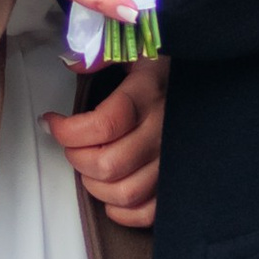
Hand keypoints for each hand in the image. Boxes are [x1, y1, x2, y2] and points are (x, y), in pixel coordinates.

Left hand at [44, 60, 165, 228]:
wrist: (207, 84)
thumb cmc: (163, 68)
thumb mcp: (135, 47)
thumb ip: (103, 52)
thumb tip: (73, 63)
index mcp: (149, 94)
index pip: (104, 124)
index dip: (67, 131)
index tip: (50, 123)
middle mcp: (164, 130)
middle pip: (109, 165)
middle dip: (77, 157)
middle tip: (71, 145)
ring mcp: (174, 161)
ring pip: (125, 193)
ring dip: (95, 185)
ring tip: (89, 165)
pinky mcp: (178, 182)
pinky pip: (148, 212)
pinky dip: (121, 211)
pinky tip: (110, 190)